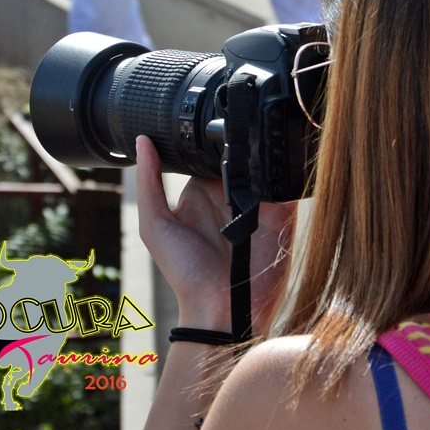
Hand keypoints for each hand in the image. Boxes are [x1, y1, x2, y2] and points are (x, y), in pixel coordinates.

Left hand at [135, 136, 296, 335]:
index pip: (208, 155)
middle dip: (239, 140)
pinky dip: (284, 173)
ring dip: (263, 153)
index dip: (209, 138)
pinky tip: (274, 166)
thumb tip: (141, 140)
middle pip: (240, 155)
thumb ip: (148, 183)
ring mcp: (259, 204)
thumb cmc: (184, 273)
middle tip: (236, 125)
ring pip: (265, 164)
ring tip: (255, 142)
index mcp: (203, 194)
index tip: (208, 120)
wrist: (224, 310)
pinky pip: (288, 185)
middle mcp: (232, 196)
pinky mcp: (283, 214)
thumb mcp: (155, 226)